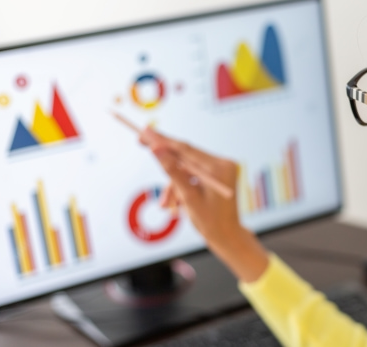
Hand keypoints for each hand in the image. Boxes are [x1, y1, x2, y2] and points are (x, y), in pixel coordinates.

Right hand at [140, 127, 268, 282]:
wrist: (227, 236)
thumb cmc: (210, 221)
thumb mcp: (188, 196)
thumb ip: (172, 171)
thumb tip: (155, 149)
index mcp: (219, 167)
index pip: (186, 148)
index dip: (163, 139)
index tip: (145, 131)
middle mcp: (223, 163)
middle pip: (186, 154)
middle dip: (164, 159)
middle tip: (139, 141)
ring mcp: (220, 168)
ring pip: (185, 168)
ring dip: (173, 184)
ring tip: (166, 205)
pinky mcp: (216, 174)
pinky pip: (192, 174)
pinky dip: (181, 186)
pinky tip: (176, 205)